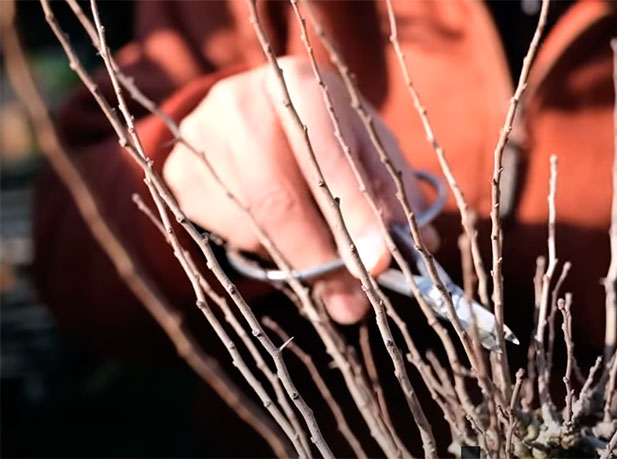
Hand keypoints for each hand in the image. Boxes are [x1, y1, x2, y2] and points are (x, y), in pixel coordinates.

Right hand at [164, 56, 431, 323]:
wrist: (252, 110)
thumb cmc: (325, 131)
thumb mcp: (365, 146)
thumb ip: (390, 192)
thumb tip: (419, 250)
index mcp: (298, 83)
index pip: (328, 155)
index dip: (355, 213)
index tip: (379, 262)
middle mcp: (239, 103)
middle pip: (278, 199)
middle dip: (323, 258)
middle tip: (354, 301)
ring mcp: (200, 139)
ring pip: (254, 227)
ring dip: (299, 259)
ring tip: (325, 259)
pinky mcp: (179, 175)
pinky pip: (228, 236)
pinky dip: (267, 248)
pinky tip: (281, 229)